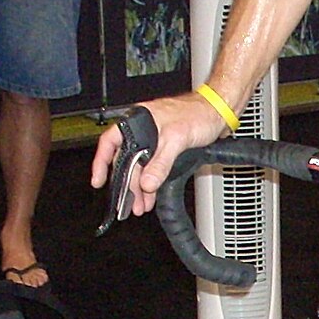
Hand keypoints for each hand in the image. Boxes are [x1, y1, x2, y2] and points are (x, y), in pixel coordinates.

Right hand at [89, 92, 227, 216]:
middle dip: (127, 184)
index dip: (101, 162)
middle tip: (128, 204)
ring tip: (140, 205)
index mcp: (138, 120)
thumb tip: (147, 182)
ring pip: (140, 166)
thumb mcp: (176, 139)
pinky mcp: (166, 147)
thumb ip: (161, 162)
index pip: (110, 142)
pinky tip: (152, 194)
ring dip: (140, 187)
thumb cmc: (198, 114)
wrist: (219, 112)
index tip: (98, 181)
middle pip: (126, 160)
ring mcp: (154, 138)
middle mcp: (143, 129)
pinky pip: (153, 167)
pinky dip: (152, 181)